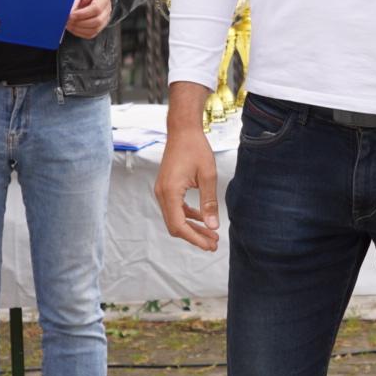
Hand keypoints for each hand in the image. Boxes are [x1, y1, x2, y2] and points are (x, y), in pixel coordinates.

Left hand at [65, 0, 112, 38]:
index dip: (82, 14)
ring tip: (68, 24)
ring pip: (94, 29)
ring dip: (79, 29)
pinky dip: (80, 33)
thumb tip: (68, 12)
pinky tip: (72, 27)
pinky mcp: (99, 27)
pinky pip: (91, 34)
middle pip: (97, 21)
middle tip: (67, 20)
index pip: (96, 9)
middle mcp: (107, 9)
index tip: (70, 15)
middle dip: (80, 23)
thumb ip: (74, 0)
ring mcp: (105, 19)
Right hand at [153, 127, 220, 251]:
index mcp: (170, 192)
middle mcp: (162, 194)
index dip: (194, 238)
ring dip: (192, 227)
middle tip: (213, 244)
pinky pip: (175, 208)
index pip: (179, 225)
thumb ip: (209, 202)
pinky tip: (202, 218)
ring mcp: (162, 191)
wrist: (183, 130)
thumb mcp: (207, 175)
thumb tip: (213, 226)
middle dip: (194, 236)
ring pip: (175, 218)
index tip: (210, 245)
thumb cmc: (195, 148)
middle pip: (175, 226)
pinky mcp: (166, 188)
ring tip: (211, 235)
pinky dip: (187, 216)